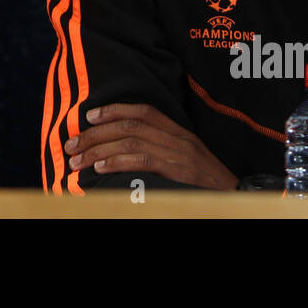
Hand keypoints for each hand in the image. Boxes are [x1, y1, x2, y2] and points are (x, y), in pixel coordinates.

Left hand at [63, 103, 238, 188]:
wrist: (236, 197)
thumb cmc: (206, 183)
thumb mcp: (185, 160)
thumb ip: (160, 150)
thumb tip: (120, 150)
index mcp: (179, 132)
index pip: (143, 111)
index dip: (113, 110)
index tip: (88, 117)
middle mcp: (179, 137)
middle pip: (130, 126)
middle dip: (95, 134)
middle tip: (71, 144)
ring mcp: (180, 153)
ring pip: (131, 141)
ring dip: (98, 149)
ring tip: (78, 160)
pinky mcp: (179, 171)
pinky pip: (142, 159)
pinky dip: (117, 161)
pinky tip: (100, 167)